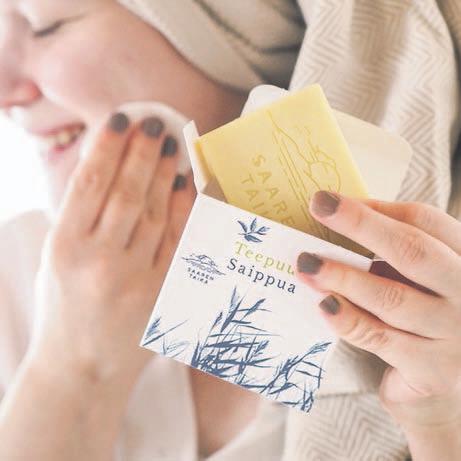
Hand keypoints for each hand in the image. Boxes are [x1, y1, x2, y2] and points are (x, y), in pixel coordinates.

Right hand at [31, 113, 194, 384]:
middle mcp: (100, 262)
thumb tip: (111, 164)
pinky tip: (185, 184)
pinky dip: (184, 209)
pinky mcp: (163, 293)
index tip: (122, 119)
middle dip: (143, 152)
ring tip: (171, 146)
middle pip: (127, 193)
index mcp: (65, 248)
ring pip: (156, 213)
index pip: (90, 184)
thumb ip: (81, 214)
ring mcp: (135, 279)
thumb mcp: (56, 256)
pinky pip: (178, 241)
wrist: (82, 365)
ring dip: (166, 175)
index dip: (108, 146)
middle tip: (155, 122)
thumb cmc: (64, 305)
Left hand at [295, 191, 460, 429]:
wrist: (443, 384)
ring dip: (342, 276)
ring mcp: (455, 333)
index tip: (334, 201)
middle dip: (360, 224)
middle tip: (319, 205)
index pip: (425, 221)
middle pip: (413, 251)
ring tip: (306, 262)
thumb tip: (335, 220)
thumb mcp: (418, 278)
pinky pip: (379, 338)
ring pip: (392, 297)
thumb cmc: (421, 317)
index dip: (377, 208)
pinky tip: (323, 304)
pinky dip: (347, 319)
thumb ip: (391, 253)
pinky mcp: (433, 370)